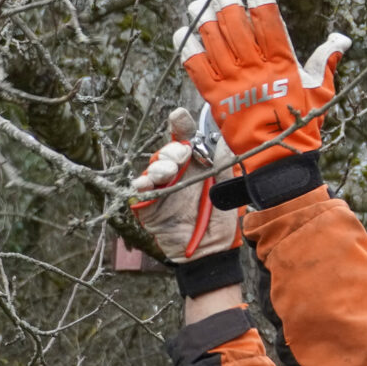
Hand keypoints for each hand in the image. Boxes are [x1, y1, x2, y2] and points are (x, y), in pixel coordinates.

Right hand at [125, 107, 244, 269]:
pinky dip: (141, 184)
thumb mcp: (226, 186)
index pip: (185, 138)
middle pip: (167, 151)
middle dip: (172, 150)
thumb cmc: (219, 216)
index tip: (179, 116)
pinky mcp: (149, 206)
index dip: (180, 125)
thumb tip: (225, 138)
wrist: (211, 249)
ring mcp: (161, 188)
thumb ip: (224, 162)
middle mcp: (176, 172)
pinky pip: (140, 191)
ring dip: (159, 166)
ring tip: (168, 171)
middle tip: (182, 155)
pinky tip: (147, 183)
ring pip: (152, 168)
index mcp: (194, 164)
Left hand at [174, 0, 347, 168]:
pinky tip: (184, 32)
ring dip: (203, 17)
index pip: (268, 20)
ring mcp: (233, 82)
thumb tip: (342, 38)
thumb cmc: (302, 124)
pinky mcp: (214, 97)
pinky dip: (187, 46)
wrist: (277, 160)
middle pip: (234, 23)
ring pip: (211, 39)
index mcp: (282, 63)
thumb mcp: (320, 91)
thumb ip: (326, 60)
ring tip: (200, 3)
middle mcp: (255, 69)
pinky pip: (195, 65)